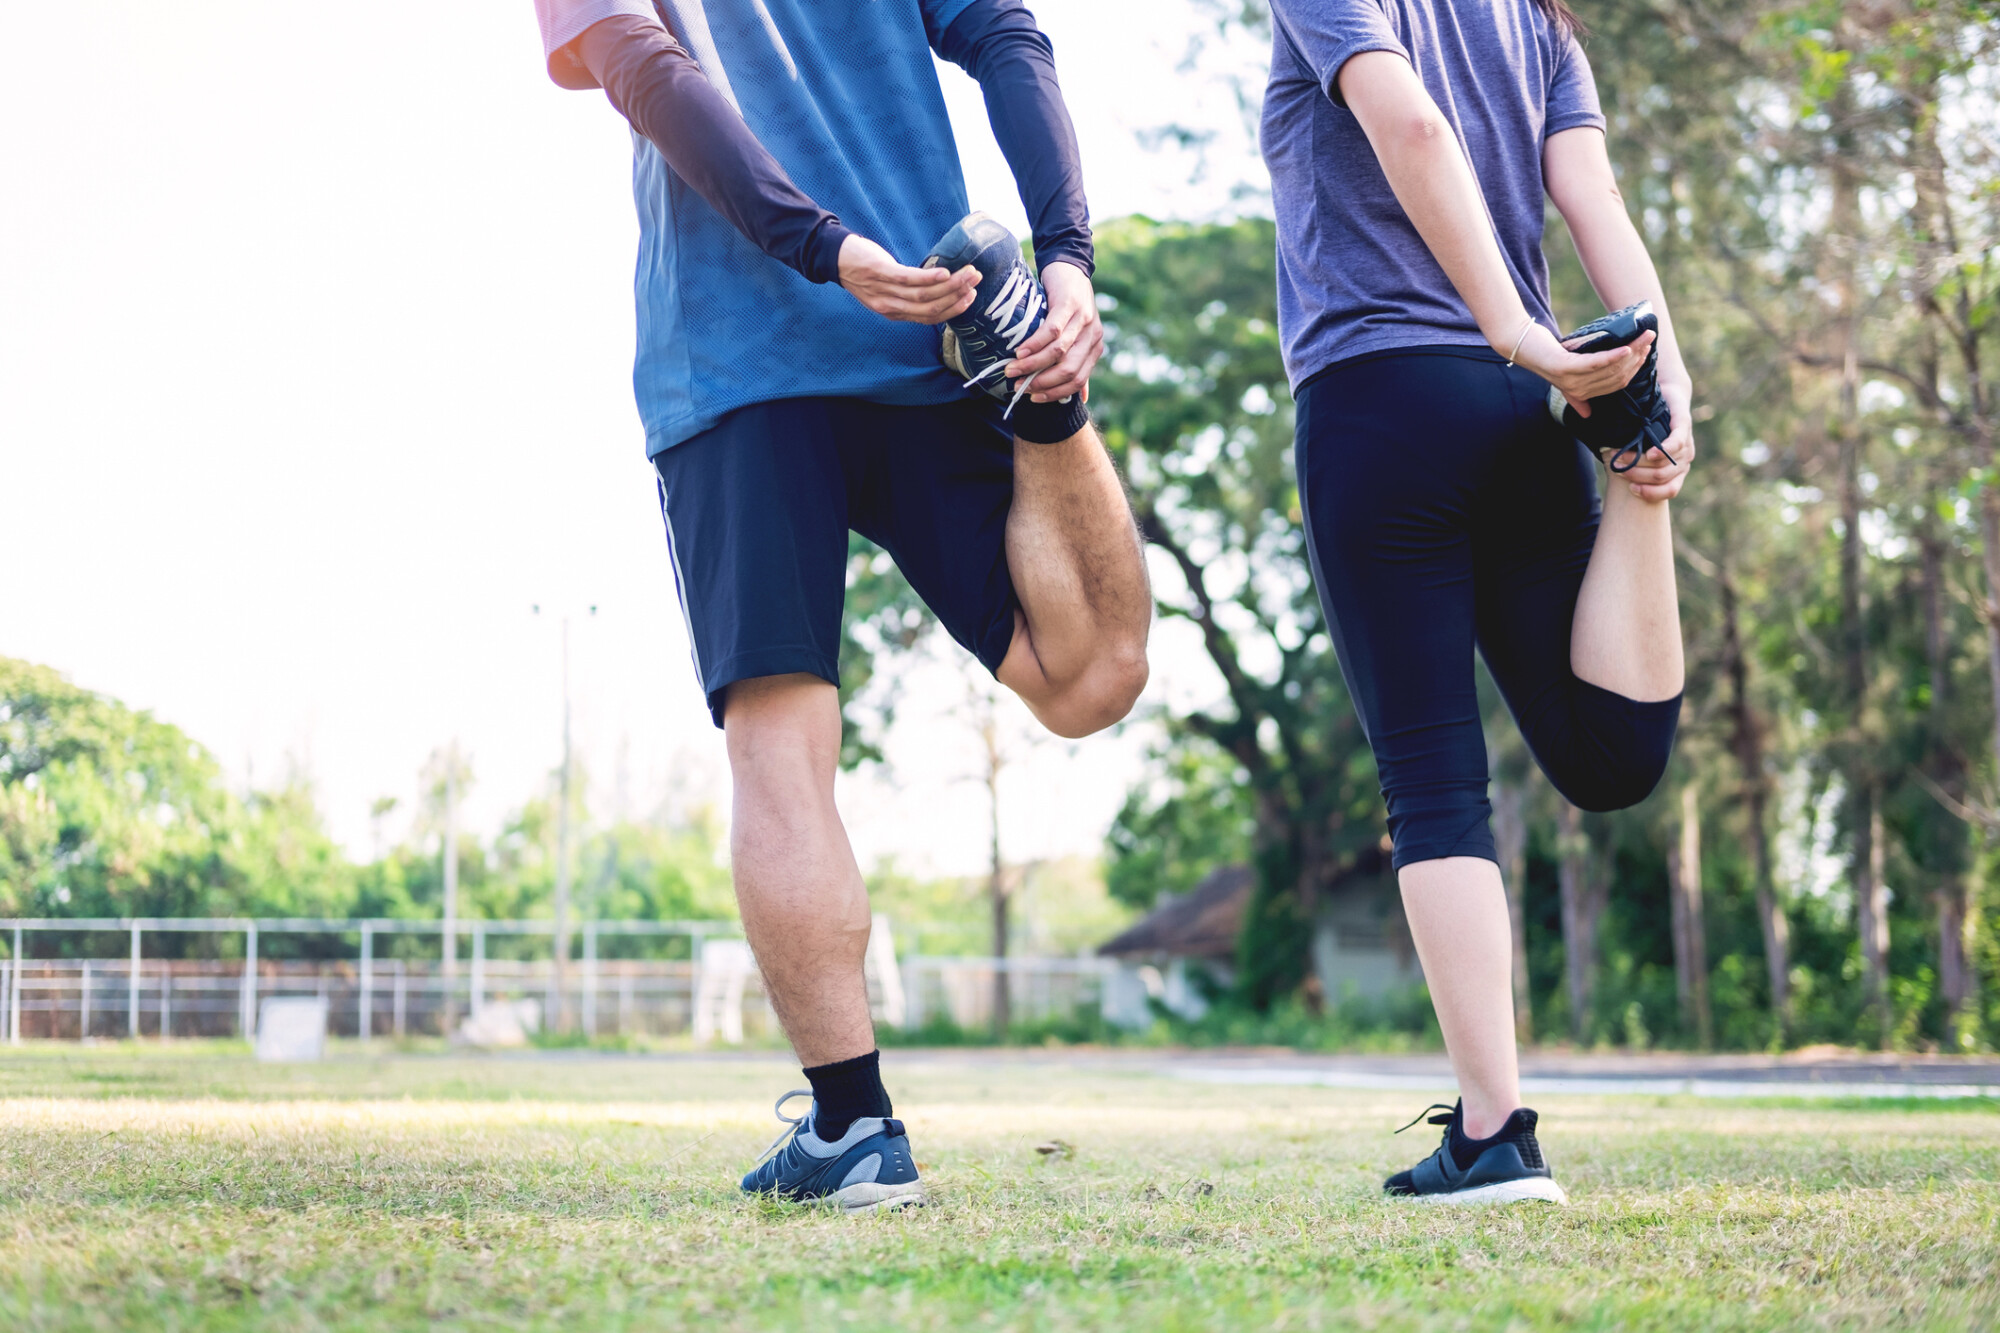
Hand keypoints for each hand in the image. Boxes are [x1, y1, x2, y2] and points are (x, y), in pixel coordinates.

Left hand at [838, 234, 976, 321]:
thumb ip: (908, 294)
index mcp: (895, 313)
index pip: (930, 319)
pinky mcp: (882, 273)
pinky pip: (910, 279)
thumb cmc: (864, 272)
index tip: (970, 298)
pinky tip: (945, 272)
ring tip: (969, 274)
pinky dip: (930, 278)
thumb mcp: (886, 290)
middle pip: (931, 309)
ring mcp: (886, 291)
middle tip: (976, 283)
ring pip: (925, 296)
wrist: (836, 258)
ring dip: (951, 285)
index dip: (953, 310)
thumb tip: (937, 286)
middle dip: (958, 297)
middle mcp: (891, 307)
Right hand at [1004, 261, 1103, 402]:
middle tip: (1019, 386)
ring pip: (1058, 352)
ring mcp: (1082, 319)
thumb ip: (1077, 364)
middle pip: (1069, 370)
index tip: (1033, 397)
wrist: (1069, 268)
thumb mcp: (1076, 335)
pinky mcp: (1069, 304)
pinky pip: (1051, 331)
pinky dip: (1034, 344)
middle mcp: (1092, 335)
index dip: (1054, 392)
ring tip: (1013, 369)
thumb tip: (1081, 397)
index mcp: (1094, 347)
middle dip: (1042, 382)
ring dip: (1033, 365)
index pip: (1077, 380)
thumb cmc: (1067, 305)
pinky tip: (1019, 351)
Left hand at [1512, 326, 1656, 417]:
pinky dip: (1612, 356)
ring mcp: (1570, 380)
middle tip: (1649, 338)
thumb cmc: (1545, 354)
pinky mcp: (1564, 367)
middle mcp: (1577, 390)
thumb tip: (1588, 415)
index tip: (1647, 349)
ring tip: (1643, 336)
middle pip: (1617, 376)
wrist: (1519, 343)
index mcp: (1582, 393)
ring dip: (1631, 352)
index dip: (1635, 367)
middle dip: (1638, 357)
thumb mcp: (1564, 376)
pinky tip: (1625, 348)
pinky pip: (1594, 364)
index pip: (1618, 383)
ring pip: (1610, 369)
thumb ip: (1576, 396)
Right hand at [1618, 379, 1695, 501]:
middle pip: (1661, 476)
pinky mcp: (1684, 425)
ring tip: (1620, 456)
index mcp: (1678, 472)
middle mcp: (1684, 461)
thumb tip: (1617, 478)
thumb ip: (1639, 466)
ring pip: (1665, 462)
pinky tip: (1651, 452)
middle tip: (1617, 467)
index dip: (1650, 493)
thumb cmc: (1653, 429)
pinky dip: (1663, 450)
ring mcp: (1686, 444)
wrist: (1670, 397)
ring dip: (1640, 462)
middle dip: (1636, 475)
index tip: (1631, 489)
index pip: (1670, 490)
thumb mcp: (1645, 452)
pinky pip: (1677, 443)